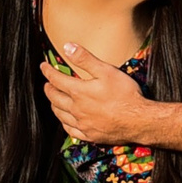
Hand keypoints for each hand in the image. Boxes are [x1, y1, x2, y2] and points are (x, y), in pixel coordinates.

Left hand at [39, 42, 155, 144]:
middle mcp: (77, 109)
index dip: (48, 72)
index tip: (43, 66)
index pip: (56, 80)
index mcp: (79, 92)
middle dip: (49, 89)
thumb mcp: (106, 70)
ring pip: (60, 115)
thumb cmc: (125, 94)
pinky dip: (64, 123)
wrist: (137, 120)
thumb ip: (85, 59)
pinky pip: (70, 130)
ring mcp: (82, 124)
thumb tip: (67, 47)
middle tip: (47, 83)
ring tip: (53, 100)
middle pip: (55, 98)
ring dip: (54, 105)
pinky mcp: (89, 135)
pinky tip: (65, 120)